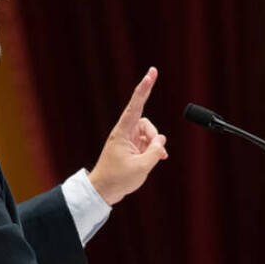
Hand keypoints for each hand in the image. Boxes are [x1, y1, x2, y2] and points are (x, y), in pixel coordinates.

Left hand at [87, 67, 168, 205]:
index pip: (136, 105)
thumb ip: (155, 151)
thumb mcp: (141, 167)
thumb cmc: (117, 179)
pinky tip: (159, 158)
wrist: (103, 190)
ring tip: (151, 160)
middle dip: (154, 136)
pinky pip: (148, 142)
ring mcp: (129, 139)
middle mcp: (125, 132)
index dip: (145, 88)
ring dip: (155, 145)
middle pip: (147, 123)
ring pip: (150, 134)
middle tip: (155, 152)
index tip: (152, 72)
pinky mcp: (132, 147)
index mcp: (122, 132)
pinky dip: (154, 149)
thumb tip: (161, 140)